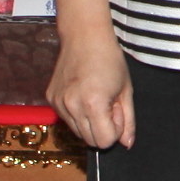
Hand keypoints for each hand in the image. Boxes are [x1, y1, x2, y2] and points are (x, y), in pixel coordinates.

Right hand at [46, 30, 131, 149]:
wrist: (84, 36)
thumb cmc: (110, 59)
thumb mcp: (126, 90)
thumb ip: (128, 120)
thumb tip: (126, 144)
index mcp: (93, 103)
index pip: (104, 142)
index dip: (115, 129)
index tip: (116, 109)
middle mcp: (71, 106)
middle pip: (90, 141)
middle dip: (103, 128)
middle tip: (107, 103)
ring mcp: (58, 103)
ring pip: (77, 133)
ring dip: (89, 122)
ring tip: (95, 98)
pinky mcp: (50, 99)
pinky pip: (67, 119)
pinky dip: (77, 113)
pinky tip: (83, 93)